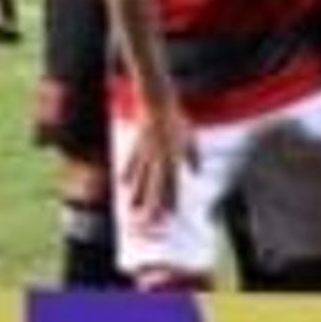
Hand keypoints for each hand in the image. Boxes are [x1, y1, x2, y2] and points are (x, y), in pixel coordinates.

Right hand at [119, 104, 192, 228]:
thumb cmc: (177, 120)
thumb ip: (193, 156)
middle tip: (149, 219)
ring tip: (132, 208)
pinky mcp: (136, 146)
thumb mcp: (190, 138)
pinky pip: (132, 162)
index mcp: (175, 155)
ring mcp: (146, 152)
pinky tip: (124, 185)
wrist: (158, 103)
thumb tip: (196, 173)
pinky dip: (128, 173)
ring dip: (138, 193)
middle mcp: (160, 156)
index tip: (171, 214)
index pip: (174, 182)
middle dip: (153, 203)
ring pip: (141, 177)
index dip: (172, 198)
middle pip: (156, 184)